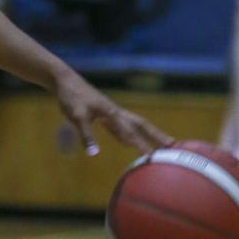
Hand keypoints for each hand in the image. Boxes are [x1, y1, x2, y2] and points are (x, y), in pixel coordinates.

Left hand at [54, 68, 170, 155]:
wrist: (64, 80)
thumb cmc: (71, 97)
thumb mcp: (76, 116)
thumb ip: (86, 134)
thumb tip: (93, 153)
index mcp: (112, 113)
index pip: (130, 133)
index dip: (142, 146)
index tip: (154, 158)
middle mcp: (116, 112)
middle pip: (141, 125)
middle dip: (157, 136)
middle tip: (173, 146)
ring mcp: (111, 112)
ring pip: (134, 125)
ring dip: (147, 135)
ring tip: (159, 145)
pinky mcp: (104, 114)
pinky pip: (122, 126)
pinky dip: (130, 134)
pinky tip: (130, 141)